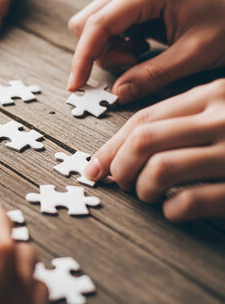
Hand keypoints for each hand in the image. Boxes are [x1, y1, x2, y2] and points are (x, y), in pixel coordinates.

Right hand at [68, 0, 224, 102]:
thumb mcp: (195, 56)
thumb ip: (153, 75)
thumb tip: (117, 93)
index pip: (97, 25)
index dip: (82, 57)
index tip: (75, 85)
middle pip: (86, 23)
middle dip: (98, 53)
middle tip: (130, 66)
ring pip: (93, 27)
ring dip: (109, 51)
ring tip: (140, 59)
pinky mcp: (134, 5)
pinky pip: (107, 30)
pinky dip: (117, 47)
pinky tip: (142, 51)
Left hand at [84, 79, 224, 221]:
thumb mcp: (221, 116)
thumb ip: (183, 120)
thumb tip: (119, 151)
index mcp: (213, 96)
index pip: (144, 119)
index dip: (111, 147)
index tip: (94, 168)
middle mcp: (224, 118)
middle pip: (144, 140)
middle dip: (121, 168)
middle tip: (122, 184)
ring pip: (160, 169)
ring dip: (143, 189)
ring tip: (150, 196)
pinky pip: (189, 201)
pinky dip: (171, 210)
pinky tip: (175, 210)